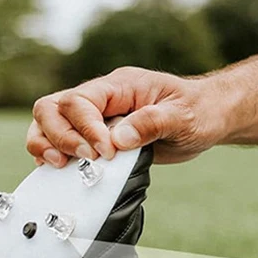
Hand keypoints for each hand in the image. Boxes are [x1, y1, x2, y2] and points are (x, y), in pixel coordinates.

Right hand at [27, 67, 224, 166]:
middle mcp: (102, 99)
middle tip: (87, 161)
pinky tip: (62, 172)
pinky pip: (64, 142)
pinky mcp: (98, 138)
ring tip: (59, 167)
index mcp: (119, 86)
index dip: (86, 129)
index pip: (81, 101)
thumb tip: (118, 140)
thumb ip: (151, 124)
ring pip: (50, 123)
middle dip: (61, 137)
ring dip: (48, 144)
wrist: (209, 117)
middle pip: (53, 108)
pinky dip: (55, 155)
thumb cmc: (198, 111)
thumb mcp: (183, 116)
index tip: (106, 153)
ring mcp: (97, 118)